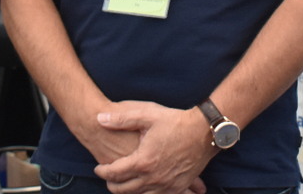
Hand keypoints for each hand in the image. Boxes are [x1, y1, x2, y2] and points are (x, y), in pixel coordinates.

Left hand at [93, 101, 214, 193]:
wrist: (204, 132)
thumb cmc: (176, 122)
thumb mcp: (147, 115)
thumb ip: (121, 119)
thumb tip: (99, 118)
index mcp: (143, 161)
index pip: (114, 173)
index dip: (102, 171)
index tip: (98, 167)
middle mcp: (153, 178)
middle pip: (124, 189)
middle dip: (112, 184)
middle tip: (108, 177)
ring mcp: (166, 185)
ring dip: (128, 191)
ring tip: (123, 183)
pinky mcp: (178, 188)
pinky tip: (143, 188)